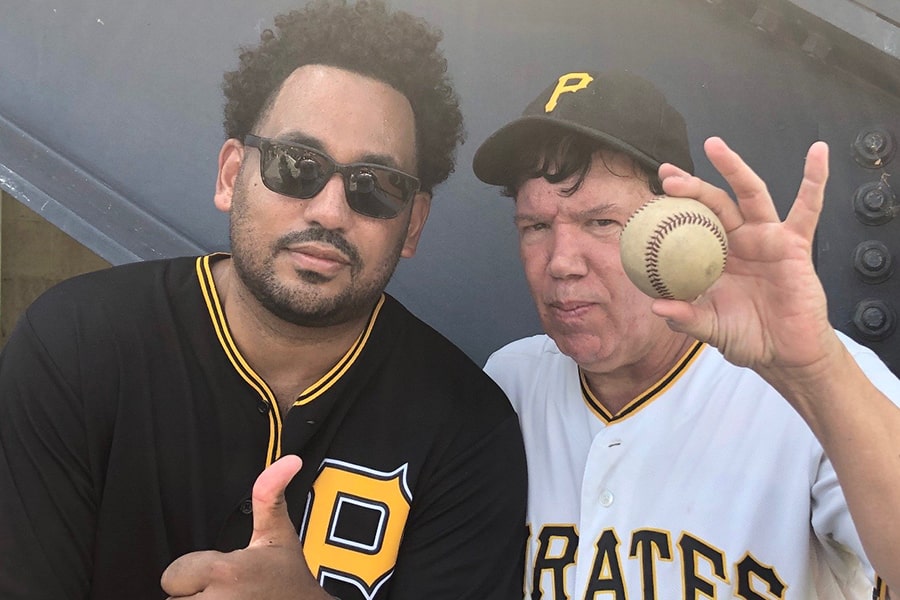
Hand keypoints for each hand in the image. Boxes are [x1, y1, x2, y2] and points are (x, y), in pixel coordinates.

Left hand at [161, 455, 328, 598]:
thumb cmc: (290, 578)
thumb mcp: (278, 533)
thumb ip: (269, 495)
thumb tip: (289, 460)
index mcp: (226, 571)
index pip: (173, 575)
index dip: (194, 572)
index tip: (221, 573)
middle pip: (174, 599)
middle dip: (194, 594)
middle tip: (224, 590)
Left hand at [653, 137, 841, 378]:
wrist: (786, 354)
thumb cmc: (747, 338)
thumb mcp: (710, 328)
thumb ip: (686, 317)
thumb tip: (655, 306)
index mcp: (713, 258)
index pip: (688, 225)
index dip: (670, 212)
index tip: (644, 200)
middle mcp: (738, 242)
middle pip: (713, 203)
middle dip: (690, 185)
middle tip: (665, 173)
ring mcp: (767, 239)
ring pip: (750, 195)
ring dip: (733, 167)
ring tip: (714, 146)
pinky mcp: (796, 244)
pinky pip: (808, 208)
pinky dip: (815, 179)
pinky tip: (817, 152)